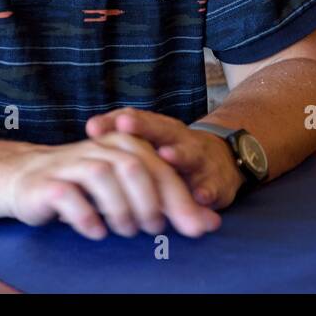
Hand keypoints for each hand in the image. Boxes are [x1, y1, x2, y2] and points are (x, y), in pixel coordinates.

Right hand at [6, 132, 221, 239]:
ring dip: (121, 209)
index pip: (161, 170)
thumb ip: (171, 204)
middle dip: (152, 203)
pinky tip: (98, 232)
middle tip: (156, 230)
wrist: (26, 178)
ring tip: (127, 231)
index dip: (181, 199)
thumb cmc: (87, 187)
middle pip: (136, 168)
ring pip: (104, 177)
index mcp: (126, 145)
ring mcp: (74, 163)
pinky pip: (70, 196)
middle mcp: (102, 148)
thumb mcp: (132, 192)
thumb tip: (212, 225)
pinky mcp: (49, 182)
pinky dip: (87, 217)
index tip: (197, 228)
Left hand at [85, 109, 246, 210]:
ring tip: (165, 155)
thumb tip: (90, 128)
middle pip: (161, 130)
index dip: (115, 122)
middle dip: (143, 127)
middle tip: (124, 126)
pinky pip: (213, 185)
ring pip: (189, 154)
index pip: (137, 120)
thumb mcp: (154, 143)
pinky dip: (207, 190)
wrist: (225, 160)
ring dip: (178, 154)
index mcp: (162, 130)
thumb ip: (124, 138)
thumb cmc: (176, 153)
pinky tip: (200, 196)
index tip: (93, 128)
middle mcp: (180, 139)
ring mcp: (200, 159)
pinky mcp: (217, 182)